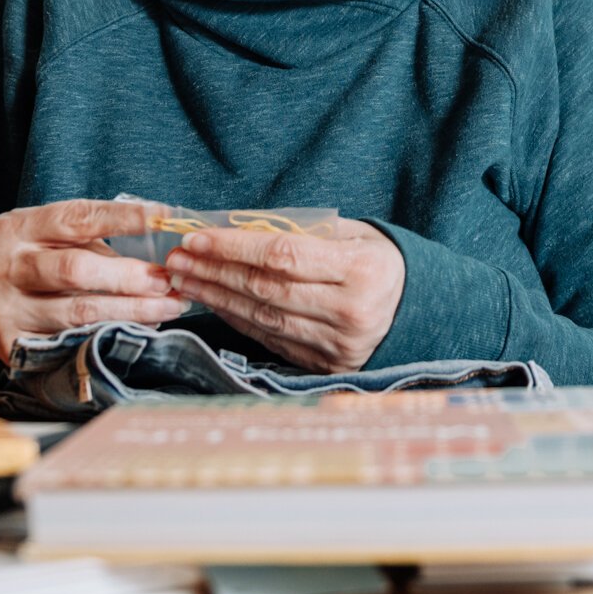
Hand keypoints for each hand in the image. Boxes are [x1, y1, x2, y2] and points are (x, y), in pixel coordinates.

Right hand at [0, 198, 190, 363]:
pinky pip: (72, 342)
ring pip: (78, 312)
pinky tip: (140, 331)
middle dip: (129, 276)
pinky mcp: (12, 346)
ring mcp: (5, 309)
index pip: (78, 217)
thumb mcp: (51, 238)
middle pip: (76, 269)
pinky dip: (110, 335)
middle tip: (167, 280)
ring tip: (168, 307)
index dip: (125, 218)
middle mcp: (5, 266)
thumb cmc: (34, 260)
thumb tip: (157, 249)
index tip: (164, 218)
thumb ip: (95, 240)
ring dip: (131, 311)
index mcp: (17, 228)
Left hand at [164, 218, 404, 373]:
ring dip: (217, 297)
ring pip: (263, 318)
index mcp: (362, 269)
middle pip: (266, 289)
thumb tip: (235, 227)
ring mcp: (339, 345)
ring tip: (185, 279)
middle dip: (214, 272)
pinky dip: (237, 320)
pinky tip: (214, 303)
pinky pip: (271, 339)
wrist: (416, 310)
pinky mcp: (327, 366)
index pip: (283, 255)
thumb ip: (303, 231)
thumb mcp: (353, 233)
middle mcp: (352, 311)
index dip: (233, 247)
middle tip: (176, 259)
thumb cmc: (375, 260)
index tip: (196, 237)